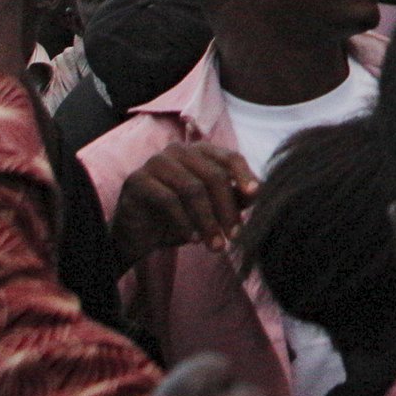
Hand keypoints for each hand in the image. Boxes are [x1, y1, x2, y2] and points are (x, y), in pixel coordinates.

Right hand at [107, 141, 259, 260]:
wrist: (138, 236)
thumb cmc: (180, 219)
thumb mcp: (212, 210)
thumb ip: (234, 199)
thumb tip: (258, 193)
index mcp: (200, 151)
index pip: (230, 157)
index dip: (245, 175)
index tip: (256, 195)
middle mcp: (178, 150)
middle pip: (213, 175)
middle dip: (226, 208)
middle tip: (234, 235)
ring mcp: (156, 162)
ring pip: (192, 188)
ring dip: (207, 220)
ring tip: (215, 245)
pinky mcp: (137, 180)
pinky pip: (168, 200)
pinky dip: (183, 222)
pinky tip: (192, 239)